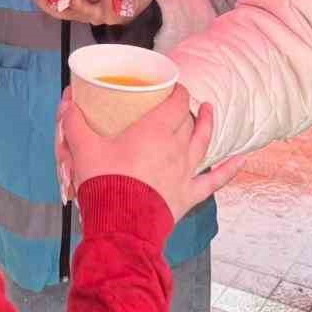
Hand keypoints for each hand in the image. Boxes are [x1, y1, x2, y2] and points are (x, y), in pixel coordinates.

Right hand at [56, 86, 244, 222]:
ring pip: (203, 142)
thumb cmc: (105, 183)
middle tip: (176, 102)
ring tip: (209, 111)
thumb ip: (75, 122)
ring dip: (207, 124)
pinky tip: (243, 159)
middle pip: (186, 120)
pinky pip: (215, 180)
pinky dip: (230, 169)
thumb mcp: (83, 148)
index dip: (175, 90)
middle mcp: (176, 147)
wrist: (121, 226)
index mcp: (155, 130)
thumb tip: (68, 103)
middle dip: (183, 107)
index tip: (169, 85)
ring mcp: (186, 171)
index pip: (175, 101)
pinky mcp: (189, 194)